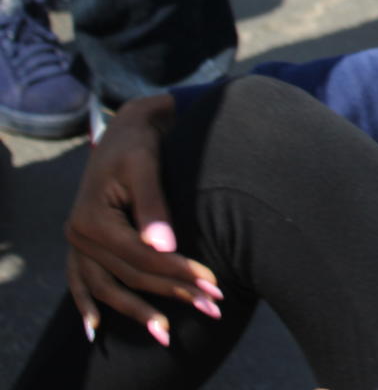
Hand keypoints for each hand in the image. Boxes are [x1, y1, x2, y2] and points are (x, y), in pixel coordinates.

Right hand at [63, 94, 223, 345]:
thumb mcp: (146, 167)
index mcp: (94, 220)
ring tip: (168, 334)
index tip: (214, 283)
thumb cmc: (139, 144)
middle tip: (213, 305)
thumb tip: (164, 247)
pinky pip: (81, 283)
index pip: (141, 258)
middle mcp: (79, 236)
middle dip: (173, 292)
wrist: (126, 129)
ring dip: (139, 311)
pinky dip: (89, 305)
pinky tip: (95, 329)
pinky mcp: (83, 243)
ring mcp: (77, 243)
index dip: (178, 272)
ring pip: (109, 287)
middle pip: (130, 276)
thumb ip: (154, 206)